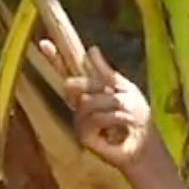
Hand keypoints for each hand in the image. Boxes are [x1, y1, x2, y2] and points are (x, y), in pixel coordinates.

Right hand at [39, 40, 154, 170]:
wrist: (144, 146)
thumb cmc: (138, 120)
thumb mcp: (125, 89)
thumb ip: (106, 72)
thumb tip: (91, 49)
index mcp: (90, 90)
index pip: (68, 72)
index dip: (55, 58)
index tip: (44, 43)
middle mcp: (80, 104)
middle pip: (71, 84)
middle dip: (96, 86)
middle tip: (118, 97)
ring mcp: (79, 120)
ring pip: (86, 101)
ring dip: (112, 106)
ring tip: (127, 117)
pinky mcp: (83, 135)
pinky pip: (93, 118)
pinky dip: (113, 119)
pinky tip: (121, 128)